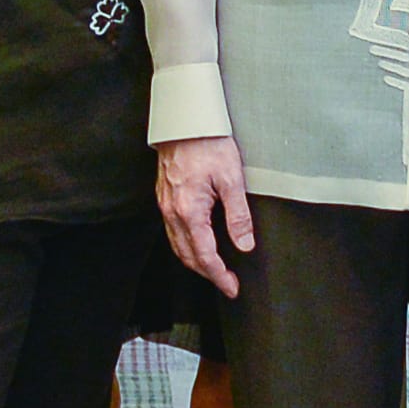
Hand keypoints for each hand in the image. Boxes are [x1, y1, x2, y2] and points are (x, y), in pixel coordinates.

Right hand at [156, 134, 253, 290]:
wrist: (185, 119)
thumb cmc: (209, 143)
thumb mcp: (232, 179)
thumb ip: (238, 216)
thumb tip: (244, 246)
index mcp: (189, 211)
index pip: (204, 256)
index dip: (219, 276)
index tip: (232, 288)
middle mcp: (172, 212)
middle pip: (187, 256)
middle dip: (207, 274)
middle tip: (226, 284)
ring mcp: (165, 204)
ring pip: (176, 245)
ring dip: (195, 262)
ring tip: (214, 269)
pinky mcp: (164, 196)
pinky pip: (172, 231)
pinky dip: (185, 245)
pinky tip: (197, 243)